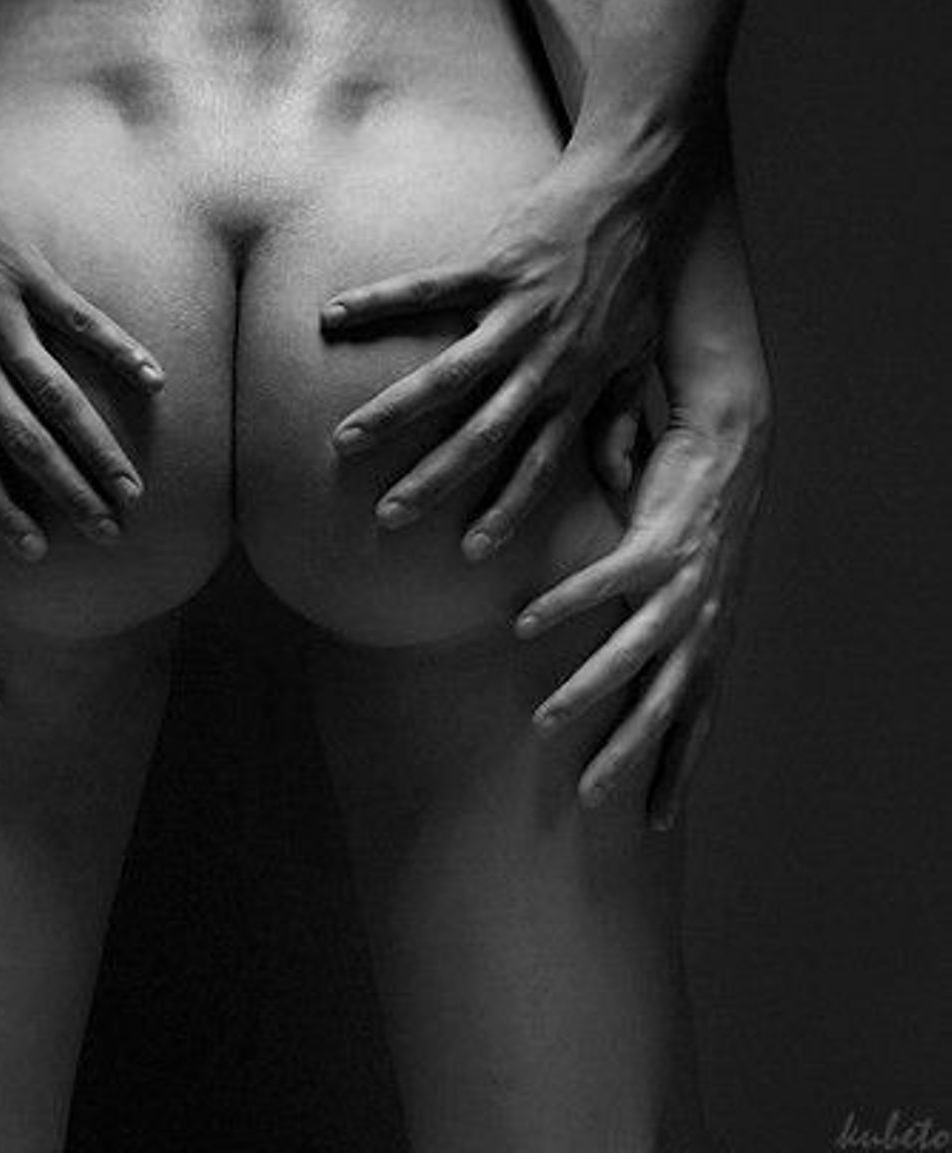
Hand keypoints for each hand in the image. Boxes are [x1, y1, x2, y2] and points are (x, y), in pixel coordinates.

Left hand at [0, 140, 164, 559]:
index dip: (2, 509)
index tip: (34, 550)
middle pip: (27, 441)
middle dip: (68, 492)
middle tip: (108, 532)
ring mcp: (4, 318)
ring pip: (58, 396)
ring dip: (97, 445)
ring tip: (131, 485)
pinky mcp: (29, 275)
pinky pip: (82, 321)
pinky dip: (118, 350)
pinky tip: (154, 381)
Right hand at [321, 151, 660, 560]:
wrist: (630, 196)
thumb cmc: (634, 278)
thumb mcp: (640, 357)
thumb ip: (620, 420)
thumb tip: (620, 483)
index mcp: (574, 386)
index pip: (538, 464)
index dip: (507, 508)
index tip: (470, 552)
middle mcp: (543, 360)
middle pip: (482, 433)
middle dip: (435, 479)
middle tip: (388, 516)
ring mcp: (515, 314)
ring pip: (448, 375)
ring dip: (395, 412)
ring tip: (346, 441)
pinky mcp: (492, 266)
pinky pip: (427, 290)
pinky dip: (380, 302)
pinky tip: (332, 317)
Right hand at [514, 367, 770, 824]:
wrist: (734, 440)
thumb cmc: (700, 506)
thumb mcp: (687, 577)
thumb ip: (654, 616)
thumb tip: (612, 656)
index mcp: (713, 632)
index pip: (698, 718)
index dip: (678, 768)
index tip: (653, 819)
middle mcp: (705, 618)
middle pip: (667, 704)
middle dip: (629, 755)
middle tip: (589, 799)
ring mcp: (685, 582)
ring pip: (633, 652)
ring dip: (588, 691)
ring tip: (544, 722)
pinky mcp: (659, 539)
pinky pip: (604, 582)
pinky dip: (565, 606)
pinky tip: (525, 624)